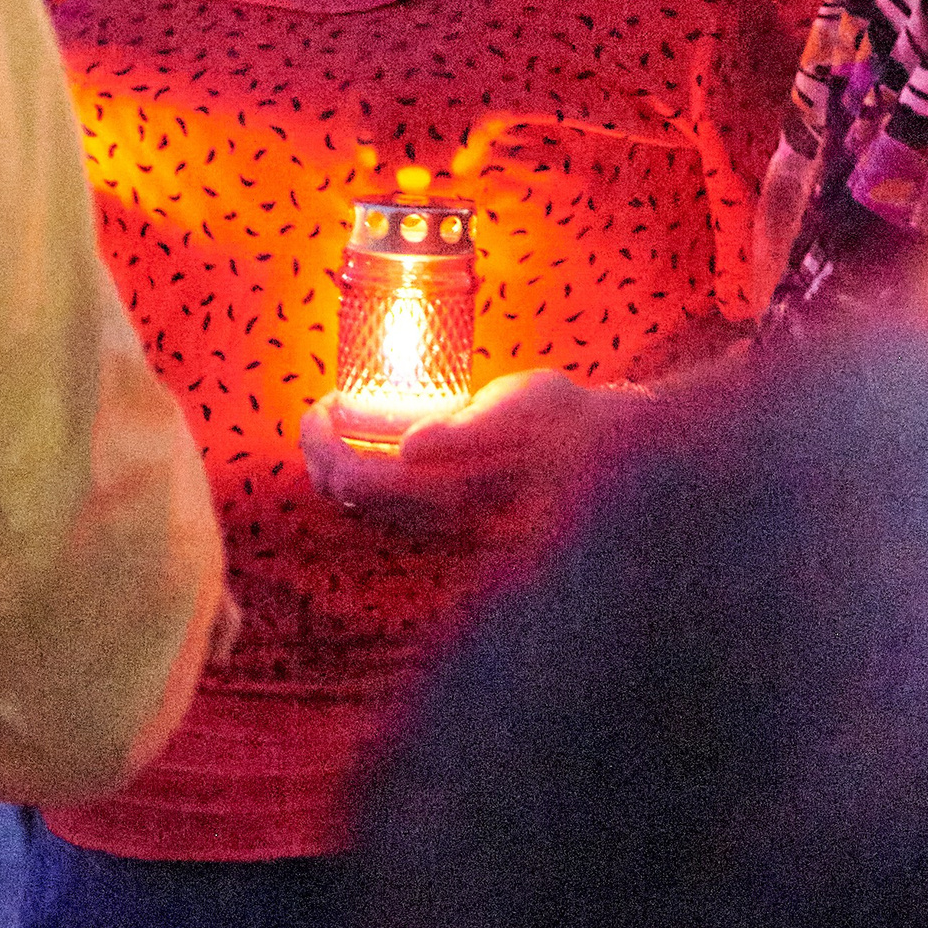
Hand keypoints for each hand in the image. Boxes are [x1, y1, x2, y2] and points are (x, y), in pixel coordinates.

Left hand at [302, 369, 617, 526]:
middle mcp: (437, 517)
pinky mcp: (451, 522)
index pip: (352, 477)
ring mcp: (442, 525)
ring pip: (365, 507)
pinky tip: (377, 444)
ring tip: (341, 422)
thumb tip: (408, 445)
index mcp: (447, 487)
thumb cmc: (564, 420)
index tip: (322, 402)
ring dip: (341, 466)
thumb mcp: (521, 405)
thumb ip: (464, 428)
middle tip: (323, 411)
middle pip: (348, 496)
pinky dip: (366, 476)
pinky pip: (387, 507)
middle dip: (321, 453)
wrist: (606, 457)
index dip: (322, 441)